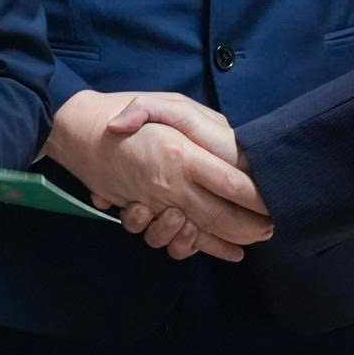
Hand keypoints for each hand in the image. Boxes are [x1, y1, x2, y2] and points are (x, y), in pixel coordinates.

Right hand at [48, 90, 269, 262]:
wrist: (77, 132)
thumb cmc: (122, 111)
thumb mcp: (164, 102)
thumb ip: (196, 121)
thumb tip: (228, 138)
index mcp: (180, 154)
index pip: (231, 183)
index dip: (258, 196)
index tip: (277, 198)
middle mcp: (170, 185)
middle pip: (222, 217)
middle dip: (253, 225)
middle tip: (275, 225)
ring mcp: (154, 204)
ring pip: (200, 233)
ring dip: (231, 239)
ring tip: (256, 235)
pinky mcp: (144, 215)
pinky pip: (177, 241)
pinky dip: (205, 248)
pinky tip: (231, 252)